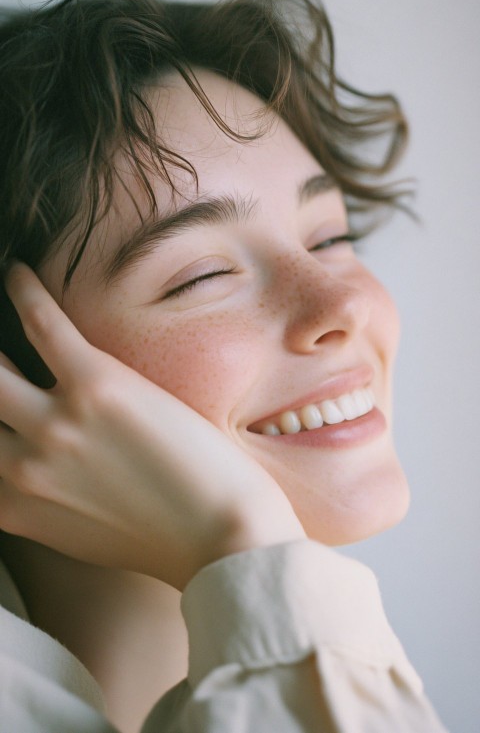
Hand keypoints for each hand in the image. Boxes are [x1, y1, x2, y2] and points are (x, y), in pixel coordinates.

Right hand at [0, 264, 303, 588]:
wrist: (224, 539)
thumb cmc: (165, 539)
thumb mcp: (78, 534)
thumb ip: (41, 501)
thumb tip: (31, 470)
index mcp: (14, 505)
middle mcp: (21, 467)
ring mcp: (54, 424)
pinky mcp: (96, 385)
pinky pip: (43, 324)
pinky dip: (25, 293)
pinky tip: (19, 274)